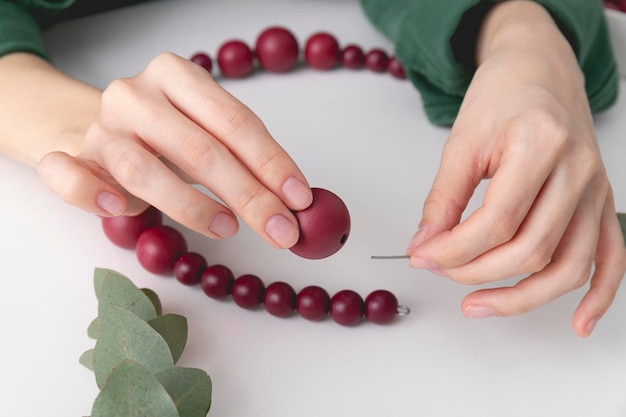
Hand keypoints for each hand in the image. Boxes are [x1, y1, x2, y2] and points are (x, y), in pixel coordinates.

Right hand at [38, 52, 311, 247]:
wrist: (90, 128)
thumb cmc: (162, 136)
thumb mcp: (205, 133)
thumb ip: (244, 160)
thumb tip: (295, 203)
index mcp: (176, 75)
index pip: (234, 120)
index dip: (271, 162)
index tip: (300, 199)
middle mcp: (135, 95)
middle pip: (200, 148)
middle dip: (249, 195)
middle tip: (281, 230)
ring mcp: (100, 128)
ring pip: (145, 170)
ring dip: (193, 206)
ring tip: (229, 229)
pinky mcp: (70, 157)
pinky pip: (70, 177)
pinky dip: (92, 194)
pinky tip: (119, 209)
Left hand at [406, 1, 625, 335]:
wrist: (539, 70)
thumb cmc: (502, 96)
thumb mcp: (461, 141)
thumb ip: (443, 198)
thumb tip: (426, 246)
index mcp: (540, 145)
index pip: (496, 221)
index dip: (454, 249)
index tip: (422, 256)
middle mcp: (578, 170)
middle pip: (531, 248)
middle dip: (476, 271)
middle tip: (439, 270)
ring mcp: (596, 190)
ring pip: (570, 264)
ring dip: (522, 296)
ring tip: (478, 305)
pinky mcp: (602, 203)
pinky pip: (610, 258)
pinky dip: (598, 295)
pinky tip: (577, 322)